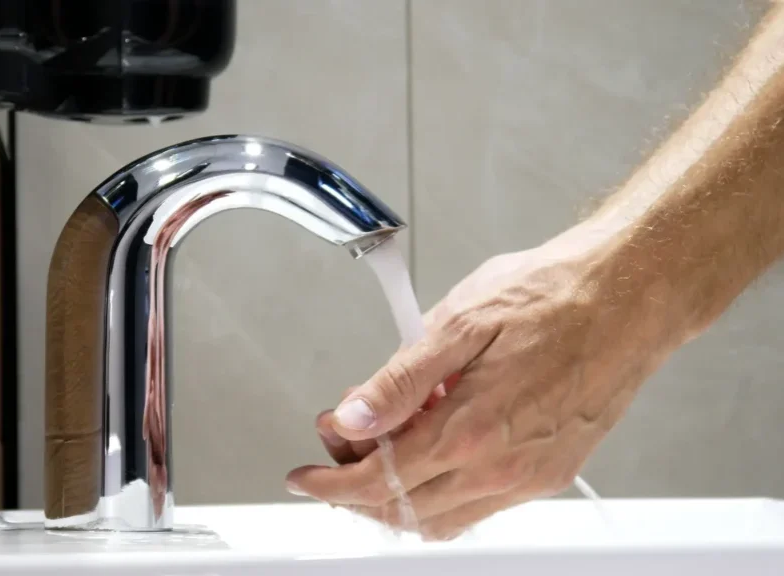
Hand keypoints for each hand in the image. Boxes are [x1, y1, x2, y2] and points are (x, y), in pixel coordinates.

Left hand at [287, 235, 671, 540]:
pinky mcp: (550, 472)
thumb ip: (401, 380)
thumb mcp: (460, 321)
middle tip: (340, 445)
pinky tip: (437, 442)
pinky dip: (442, 488)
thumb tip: (354, 416)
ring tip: (386, 441)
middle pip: (404, 509)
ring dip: (399, 491)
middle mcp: (501, 467)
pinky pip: (480, 506)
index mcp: (470, 428)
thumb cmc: (554, 296)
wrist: (630, 296)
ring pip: (442, 516)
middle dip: (357, 486)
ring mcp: (529, 478)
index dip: (331, 482)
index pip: (379, 479)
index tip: (306, 476)